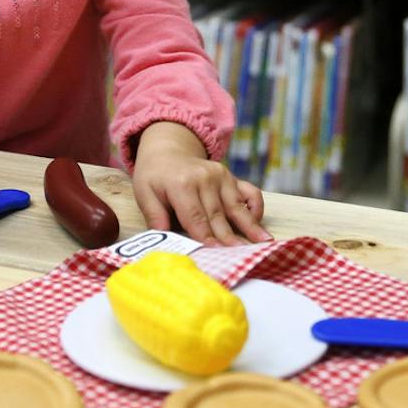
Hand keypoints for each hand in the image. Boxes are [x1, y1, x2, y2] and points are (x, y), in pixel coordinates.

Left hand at [132, 122, 270, 245]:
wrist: (168, 151)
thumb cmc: (155, 177)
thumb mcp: (144, 192)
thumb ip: (154, 215)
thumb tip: (162, 237)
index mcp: (181, 184)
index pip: (195, 217)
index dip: (206, 236)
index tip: (217, 252)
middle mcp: (204, 179)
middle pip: (218, 215)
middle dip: (229, 238)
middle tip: (242, 256)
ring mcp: (220, 176)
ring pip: (236, 207)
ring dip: (250, 225)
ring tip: (263, 241)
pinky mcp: (231, 176)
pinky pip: (249, 191)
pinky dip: (256, 206)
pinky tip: (258, 222)